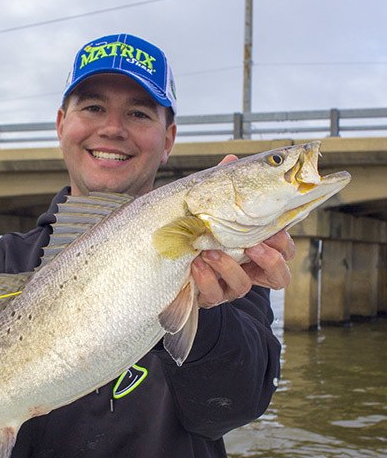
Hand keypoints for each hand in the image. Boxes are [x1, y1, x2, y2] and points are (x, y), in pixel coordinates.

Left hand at [190, 153, 293, 307]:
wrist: (171, 266)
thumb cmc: (200, 234)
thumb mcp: (213, 211)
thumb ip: (225, 189)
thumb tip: (231, 160)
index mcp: (257, 251)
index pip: (285, 251)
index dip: (284, 243)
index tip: (276, 229)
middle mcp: (248, 272)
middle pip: (278, 276)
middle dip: (270, 260)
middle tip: (254, 245)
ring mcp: (228, 287)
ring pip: (242, 286)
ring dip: (230, 268)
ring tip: (212, 251)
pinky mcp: (208, 297)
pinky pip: (214, 293)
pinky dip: (206, 278)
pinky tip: (196, 263)